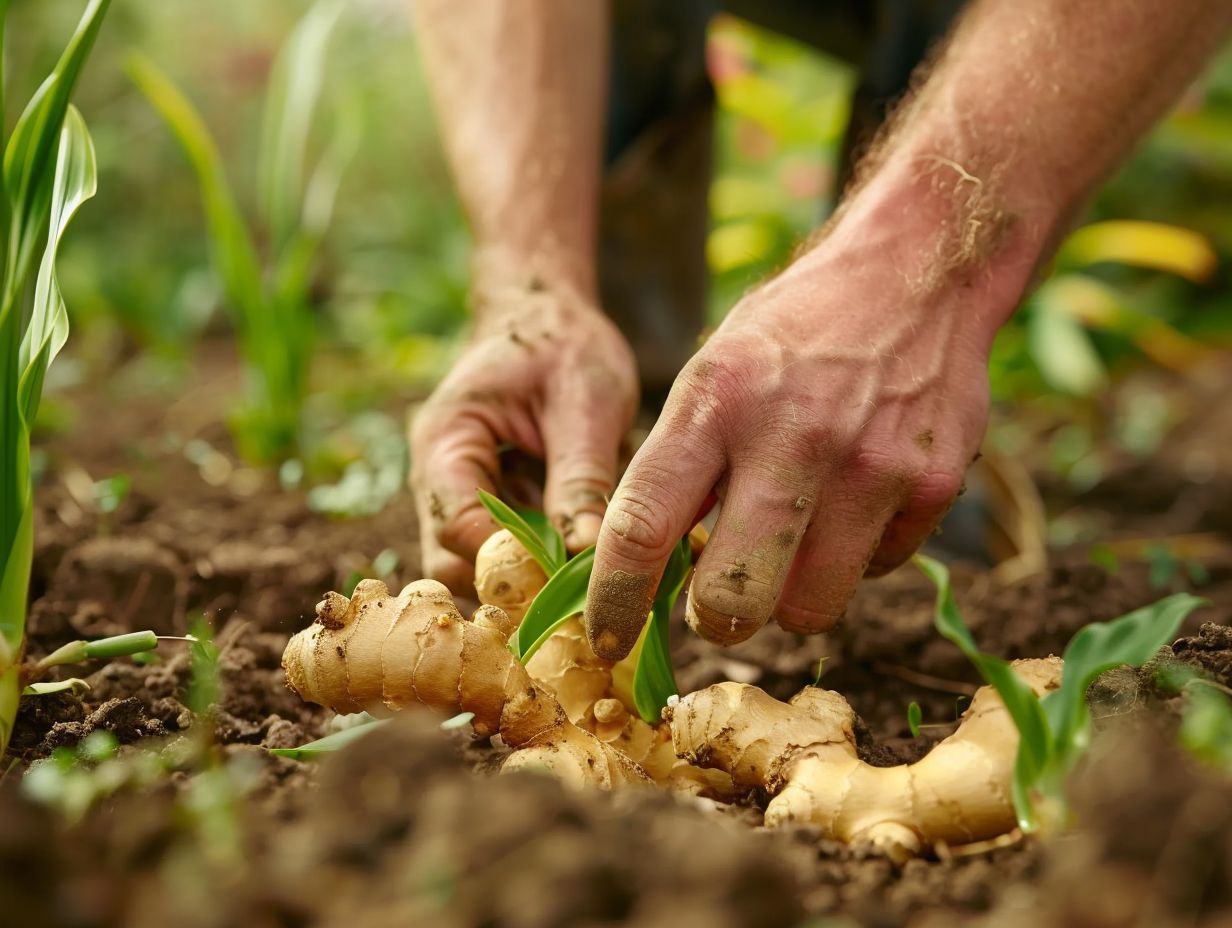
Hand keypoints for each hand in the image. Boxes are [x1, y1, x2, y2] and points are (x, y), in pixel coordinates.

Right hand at [410, 281, 637, 590]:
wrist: (549, 316)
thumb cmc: (564, 345)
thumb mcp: (584, 402)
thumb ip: (582, 477)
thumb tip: (590, 553)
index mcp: (447, 442)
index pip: (457, 528)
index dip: (507, 564)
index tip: (566, 583)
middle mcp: (439, 478)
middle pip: (453, 561)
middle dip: (510, 585)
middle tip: (578, 597)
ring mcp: (460, 496)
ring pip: (478, 565)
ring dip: (528, 576)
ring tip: (586, 575)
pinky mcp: (490, 505)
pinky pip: (507, 551)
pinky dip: (542, 560)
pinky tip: (584, 554)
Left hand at [583, 216, 1022, 659]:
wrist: (917, 272)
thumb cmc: (793, 333)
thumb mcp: (714, 374)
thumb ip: (682, 469)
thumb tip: (652, 573)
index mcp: (717, 403)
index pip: (641, 530)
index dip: (614, 602)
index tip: (607, 637)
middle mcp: (793, 438)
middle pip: (733, 600)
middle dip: (716, 618)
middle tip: (716, 600)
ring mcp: (872, 467)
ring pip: (809, 610)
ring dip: (789, 598)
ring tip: (792, 540)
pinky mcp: (931, 487)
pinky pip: (875, 575)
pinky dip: (853, 559)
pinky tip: (853, 500)